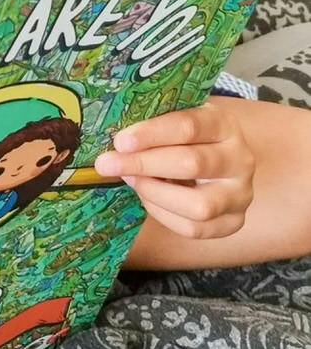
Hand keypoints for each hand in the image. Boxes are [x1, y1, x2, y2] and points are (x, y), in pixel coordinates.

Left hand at [94, 103, 254, 239]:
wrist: (217, 156)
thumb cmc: (185, 136)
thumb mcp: (173, 119)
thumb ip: (150, 126)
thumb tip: (114, 144)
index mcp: (223, 125)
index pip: (188, 126)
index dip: (151, 134)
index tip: (120, 142)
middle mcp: (240, 159)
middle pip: (192, 164)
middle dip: (143, 164)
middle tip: (107, 163)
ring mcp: (241, 194)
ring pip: (199, 205)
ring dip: (154, 193)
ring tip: (130, 180)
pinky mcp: (234, 222)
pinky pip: (195, 229)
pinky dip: (163, 214)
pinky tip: (147, 197)